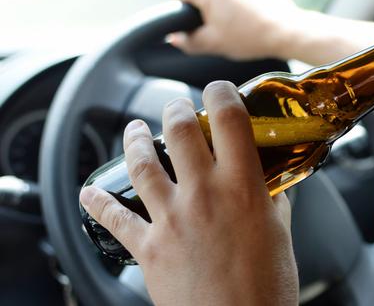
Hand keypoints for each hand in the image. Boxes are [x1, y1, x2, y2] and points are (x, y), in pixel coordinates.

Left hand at [79, 81, 297, 305]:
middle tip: (178, 108)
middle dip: (175, 109)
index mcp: (242, 187)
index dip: (221, 92)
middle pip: (178, 130)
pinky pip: (114, 219)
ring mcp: (171, 219)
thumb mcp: (280, 236)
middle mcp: (203, 195)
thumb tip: (270, 184)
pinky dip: (98, 202)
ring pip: (141, 163)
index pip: (229, 118)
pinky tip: (91, 192)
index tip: (219, 90)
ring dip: (133, 140)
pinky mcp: (148, 247)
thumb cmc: (266, 290)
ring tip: (133, 131)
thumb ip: (272, 203)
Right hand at [168, 0, 301, 59]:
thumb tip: (175, 38)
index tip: (189, 19)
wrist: (287, 31)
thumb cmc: (250, 38)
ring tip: (237, 25)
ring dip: (223, 5)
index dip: (177, 4)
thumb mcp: (214, 45)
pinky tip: (250, 19)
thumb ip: (188, 42)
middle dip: (204, 8)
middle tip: (217, 29)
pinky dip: (240, 1)